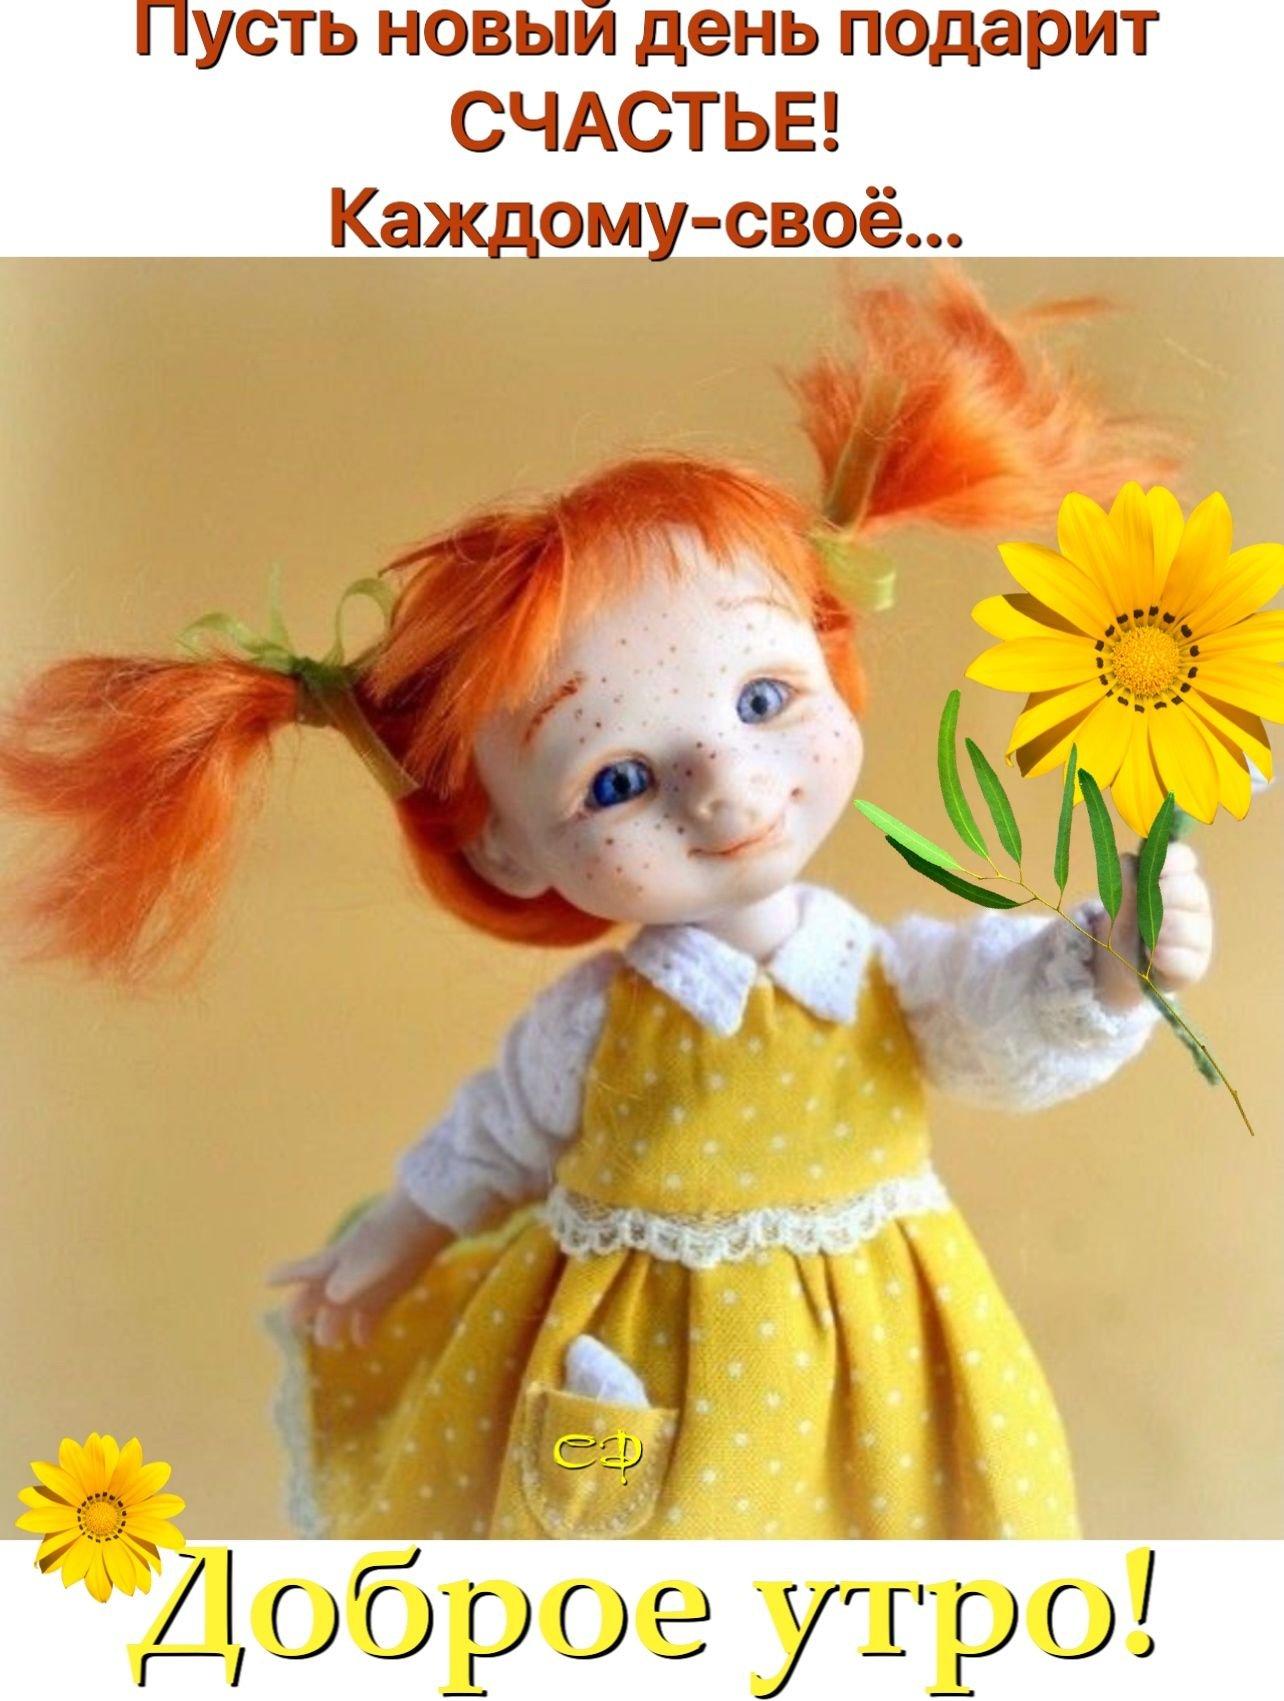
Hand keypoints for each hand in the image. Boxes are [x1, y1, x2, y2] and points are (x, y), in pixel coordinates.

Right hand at [267, 1188, 450, 1348]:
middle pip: (325, 1293)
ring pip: (348, 1303)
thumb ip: (351, 1280)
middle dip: (313, 1311)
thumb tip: (331, 1298)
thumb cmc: (394, 1238)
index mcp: (337, 1261)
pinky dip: (366, 1326)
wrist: (430, 1216)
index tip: (268, 1279)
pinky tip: (365, 1341)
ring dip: (338, 1322)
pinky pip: (373, 1308)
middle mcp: (350, 1269)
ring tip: (330, 1342)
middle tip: (296, 1328)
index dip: (287, 1275)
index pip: (307, 1271)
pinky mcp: (393, 1284)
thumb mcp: (371, 1258)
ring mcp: (372, 1276)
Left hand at [1090, 842, 1212, 1011]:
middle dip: (1161, 899)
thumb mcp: (1116, 898)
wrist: (1121, 962)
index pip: (1183, 858)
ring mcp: (1199, 933)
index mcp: (1177, 877)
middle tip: (1144, 909)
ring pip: (1185, 926)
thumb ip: (1123, 878)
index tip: (1156, 869)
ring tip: (1143, 938)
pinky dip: (1162, 957)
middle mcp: (1194, 902)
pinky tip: (1150, 955)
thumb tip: (1128, 862)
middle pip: (1189, 890)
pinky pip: (1185, 960)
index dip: (1170, 860)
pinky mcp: (1195, 964)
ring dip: (1157, 931)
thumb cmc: (1124, 920)